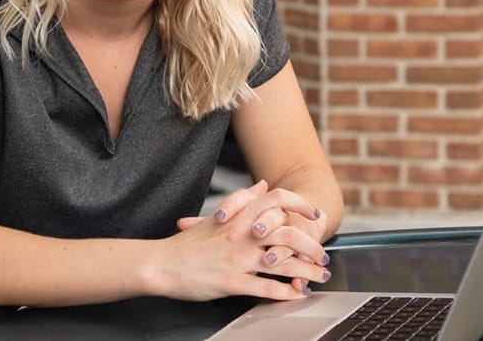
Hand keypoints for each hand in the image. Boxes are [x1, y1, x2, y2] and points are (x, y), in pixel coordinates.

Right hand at [151, 181, 329, 300]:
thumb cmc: (187, 245)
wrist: (161, 264)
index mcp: (237, 218)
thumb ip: (242, 201)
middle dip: (312, 246)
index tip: (313, 214)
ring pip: (284, 263)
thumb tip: (261, 186)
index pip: (275, 200)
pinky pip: (267, 288)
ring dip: (307, 272)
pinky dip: (287, 293)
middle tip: (321, 255)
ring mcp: (238, 260)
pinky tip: (296, 295)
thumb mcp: (216, 217)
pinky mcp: (233, 283)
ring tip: (318, 277)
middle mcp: (241, 236)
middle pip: (288, 233)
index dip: (299, 205)